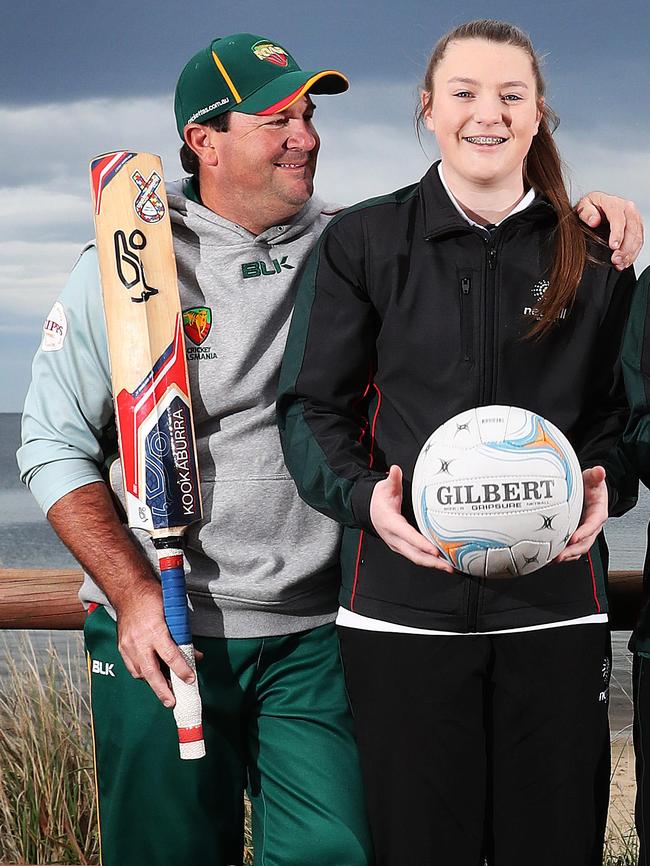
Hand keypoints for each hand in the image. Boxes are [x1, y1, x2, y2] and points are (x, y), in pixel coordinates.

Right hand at [114, 577, 199, 706]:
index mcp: (155, 630)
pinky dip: (142, 673)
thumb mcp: (173, 613)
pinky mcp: (121, 647)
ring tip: (165, 690)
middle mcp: (139, 641)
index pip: (170, 656)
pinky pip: (132, 667)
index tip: (190, 679)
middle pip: (151, 672)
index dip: (181, 670)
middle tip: (172, 702)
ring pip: (139, 672)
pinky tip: (152, 676)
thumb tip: (195, 655)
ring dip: (152, 683)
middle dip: (162, 690)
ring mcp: (127, 645)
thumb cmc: (153, 598)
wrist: (128, 590)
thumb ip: (183, 636)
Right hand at [370, 465, 453, 570]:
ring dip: (432, 564)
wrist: (370, 511)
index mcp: (390, 523)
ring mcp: (398, 545)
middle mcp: (393, 538)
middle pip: (413, 554)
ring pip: (416, 557)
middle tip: (448, 565)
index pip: (407, 535)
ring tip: (449, 567)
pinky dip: (429, 561)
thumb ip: (392, 480)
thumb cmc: (379, 500)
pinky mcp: (403, 547)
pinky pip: (416, 556)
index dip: (421, 543)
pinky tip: (442, 562)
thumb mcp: (384, 488)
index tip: (434, 550)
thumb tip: (395, 470)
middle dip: (431, 561)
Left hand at [555, 466, 607, 561]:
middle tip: (559, 555)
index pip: (593, 525)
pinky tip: (547, 556)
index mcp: (598, 513)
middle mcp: (591, 526)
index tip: (574, 537)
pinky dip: (560, 553)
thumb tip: (599, 471)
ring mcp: (583, 532)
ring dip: (565, 556)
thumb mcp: (593, 478)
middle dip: (572, 551)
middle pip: (584, 543)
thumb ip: (595, 475)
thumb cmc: (591, 486)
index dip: (584, 532)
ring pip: (577, 549)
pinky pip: (569, 547)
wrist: (589, 491)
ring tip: (551, 560)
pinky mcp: (574, 535)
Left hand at [576, 192, 642, 270]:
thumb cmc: (589, 207)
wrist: (595, 206)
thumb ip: (586, 212)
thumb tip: (594, 221)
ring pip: (637, 236)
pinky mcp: (636, 227)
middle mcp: (627, 209)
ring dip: (630, 252)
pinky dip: (633, 253)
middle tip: (616, 260)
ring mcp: (634, 218)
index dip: (617, 234)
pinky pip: (639, 241)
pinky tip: (625, 262)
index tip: (613, 246)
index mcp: (614, 203)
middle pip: (632, 229)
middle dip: (625, 247)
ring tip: (620, 264)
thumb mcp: (582, 206)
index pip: (618, 218)